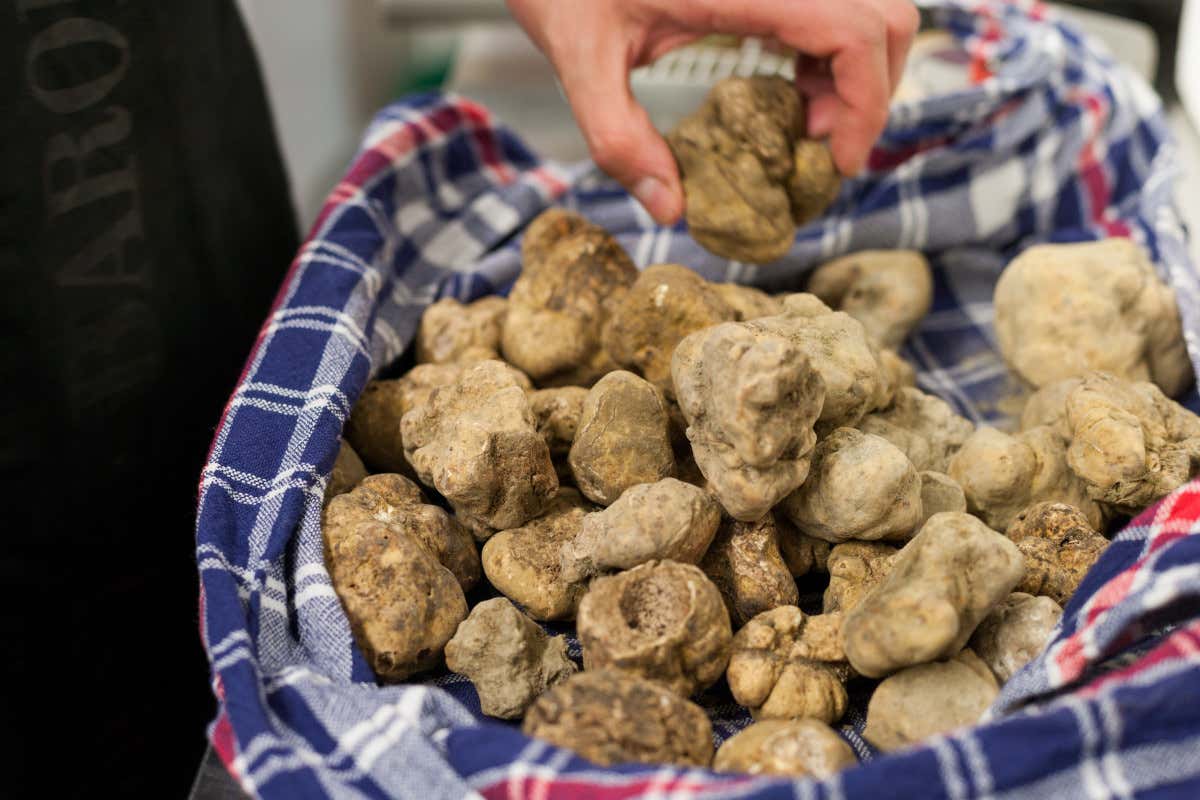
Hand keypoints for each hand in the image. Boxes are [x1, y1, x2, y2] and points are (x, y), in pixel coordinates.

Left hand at [506, 0, 918, 224]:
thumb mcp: (580, 61)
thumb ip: (619, 139)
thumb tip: (671, 208)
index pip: (853, 31)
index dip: (865, 102)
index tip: (835, 161)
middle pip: (886, 17)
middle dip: (869, 91)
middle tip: (811, 141)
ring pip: (871, 8)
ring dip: (854, 71)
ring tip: (799, 118)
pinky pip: (836, 4)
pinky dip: (832, 49)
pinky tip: (788, 81)